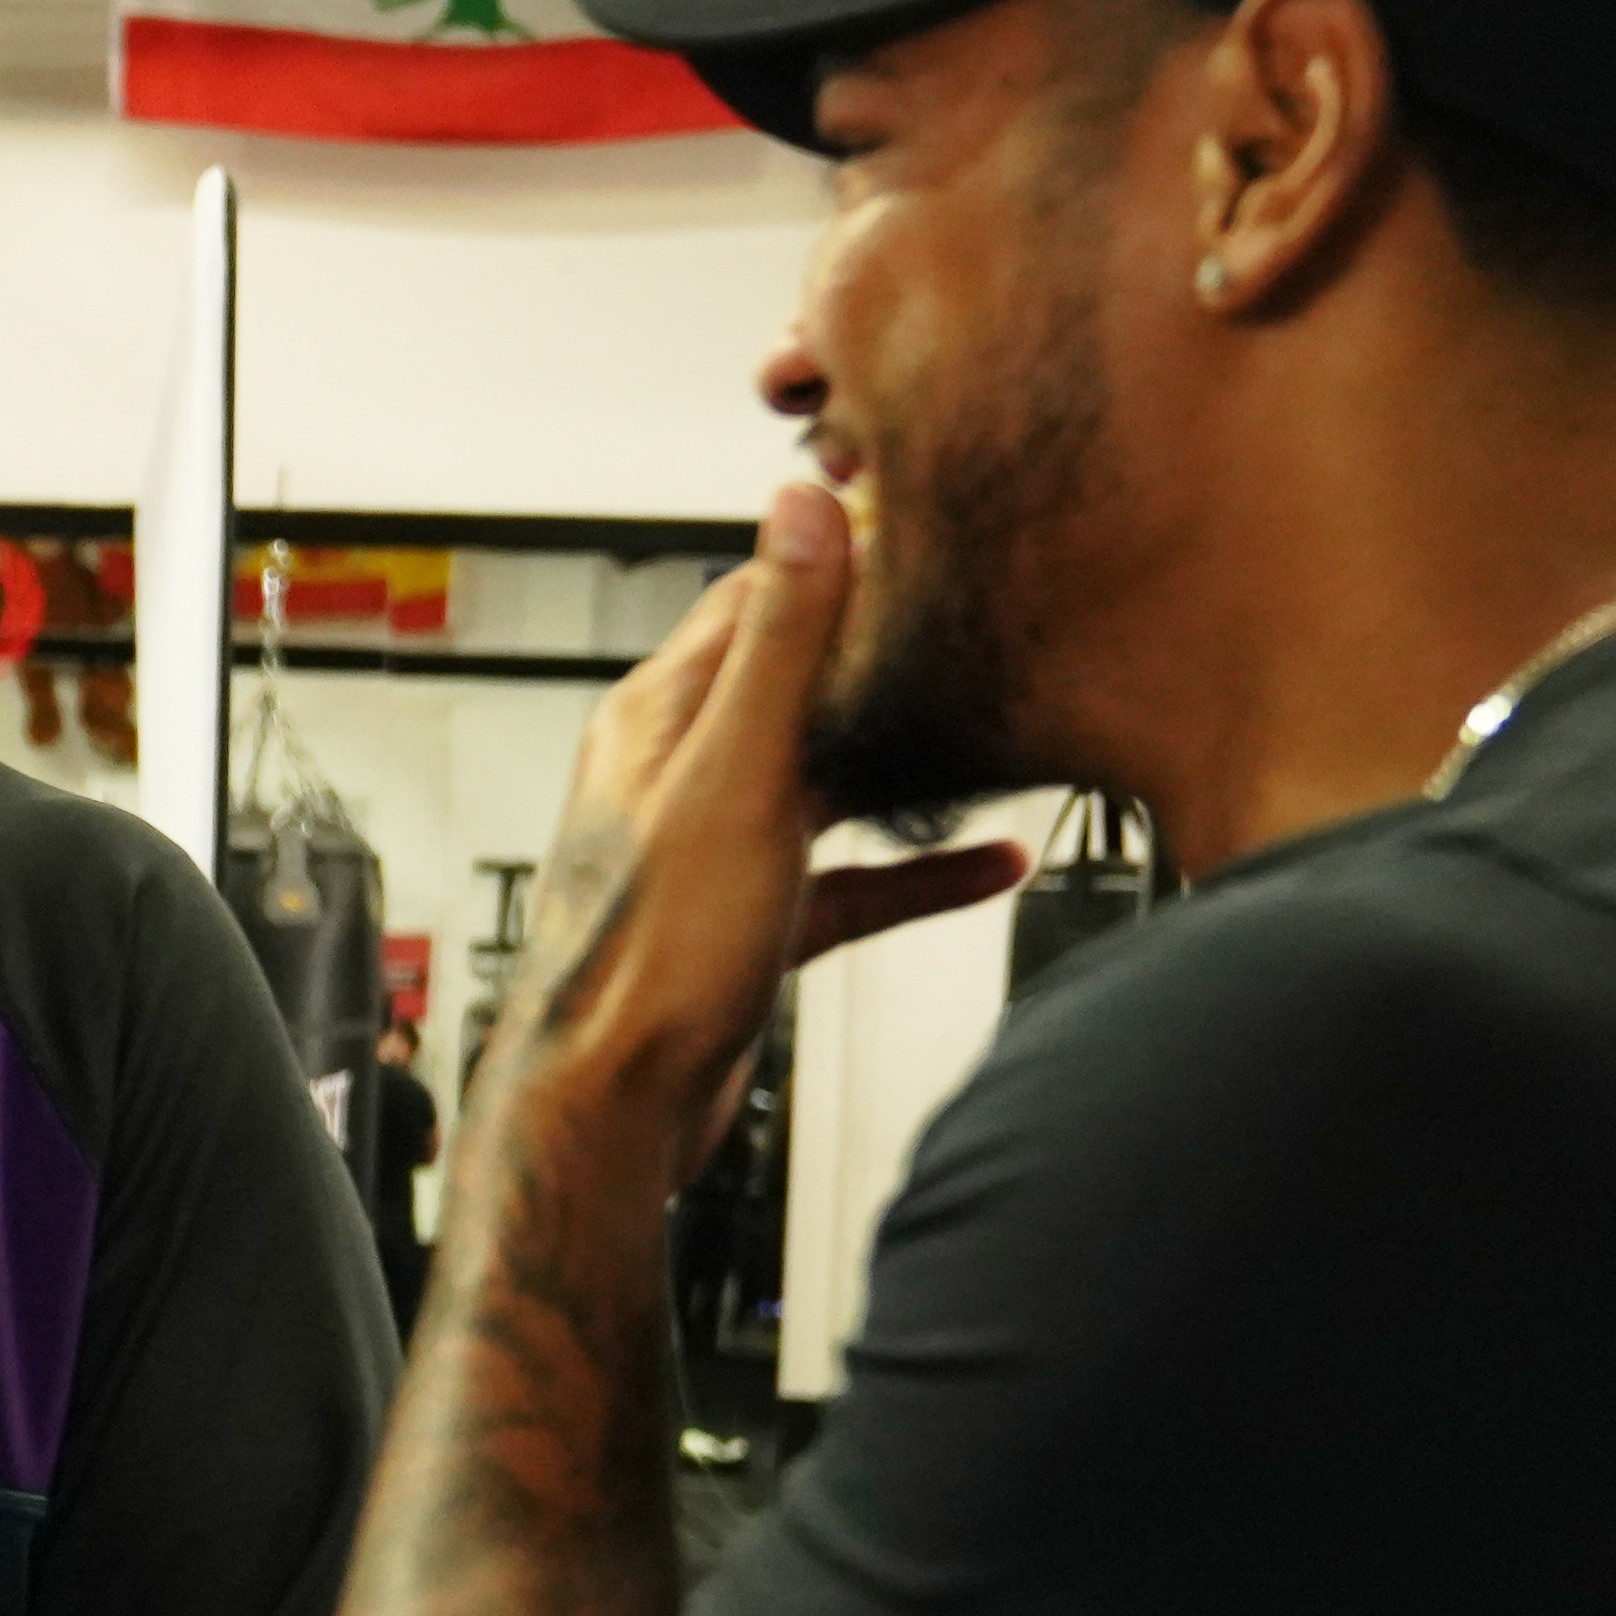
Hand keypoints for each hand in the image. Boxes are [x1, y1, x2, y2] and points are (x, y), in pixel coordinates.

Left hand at [506, 480, 1028, 1148]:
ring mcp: (719, 848)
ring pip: (832, 779)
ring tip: (1000, 728)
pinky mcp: (750, 921)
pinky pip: (853, 875)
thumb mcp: (735, 773)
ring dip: (912, 760)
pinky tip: (995, 865)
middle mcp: (683, 773)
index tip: (921, 519)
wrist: (615, 1107)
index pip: (755, 597)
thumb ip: (777, 642)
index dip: (838, 552)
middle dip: (891, 651)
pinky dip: (920, 868)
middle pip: (802, 682)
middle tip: (985, 615)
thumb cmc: (648, 953)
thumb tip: (800, 507)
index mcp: (662, 717)